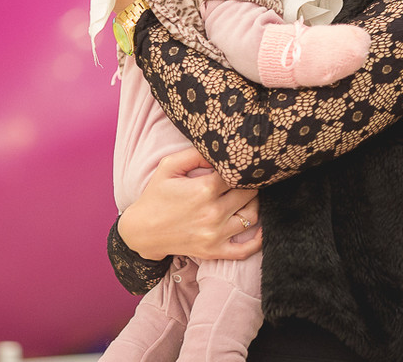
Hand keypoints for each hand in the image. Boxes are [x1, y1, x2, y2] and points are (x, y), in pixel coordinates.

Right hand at [117, 147, 261, 261]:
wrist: (142, 231)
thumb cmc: (156, 195)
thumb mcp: (169, 166)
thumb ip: (196, 153)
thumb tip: (221, 151)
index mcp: (204, 190)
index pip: (238, 173)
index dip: (241, 167)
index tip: (241, 164)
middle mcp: (213, 213)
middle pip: (249, 193)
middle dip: (249, 183)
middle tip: (244, 179)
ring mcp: (216, 235)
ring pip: (252, 216)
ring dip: (253, 204)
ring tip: (245, 197)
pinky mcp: (215, 251)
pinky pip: (245, 250)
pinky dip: (258, 240)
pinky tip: (261, 228)